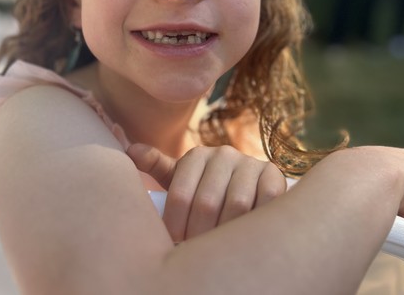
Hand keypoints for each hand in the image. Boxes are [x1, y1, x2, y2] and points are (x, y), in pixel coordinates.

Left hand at [126, 143, 285, 241]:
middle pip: (206, 202)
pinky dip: (254, 223)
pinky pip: (266, 203)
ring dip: (225, 233)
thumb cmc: (205, 186)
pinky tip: (244, 236)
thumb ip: (156, 165)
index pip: (179, 194)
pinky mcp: (273, 175)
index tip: (174, 243)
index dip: (175, 225)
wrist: (246, 182)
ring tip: (216, 250)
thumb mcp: (181, 176)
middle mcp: (224, 154)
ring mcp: (250, 163)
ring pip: (236, 205)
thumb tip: (130, 151)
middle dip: (198, 234)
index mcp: (197, 155)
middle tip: (194, 253)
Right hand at [330, 146, 403, 240]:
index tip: (379, 198)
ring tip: (391, 212)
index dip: (385, 186)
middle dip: (402, 196)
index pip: (387, 171)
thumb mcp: (336, 176)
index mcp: (378, 155)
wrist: (365, 176)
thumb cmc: (345, 178)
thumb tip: (322, 195)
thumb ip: (338, 183)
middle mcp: (402, 159)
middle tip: (387, 208)